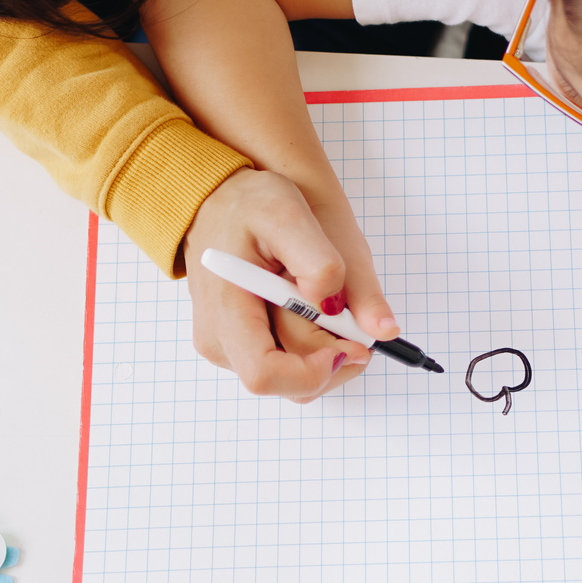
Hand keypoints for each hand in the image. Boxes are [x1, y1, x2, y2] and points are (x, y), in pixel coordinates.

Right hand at [183, 168, 399, 401]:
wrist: (216, 198)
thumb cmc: (245, 203)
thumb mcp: (287, 214)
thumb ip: (321, 264)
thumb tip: (365, 321)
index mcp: (225, 312)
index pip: (265, 375)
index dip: (315, 371)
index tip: (351, 344)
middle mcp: (221, 342)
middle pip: (292, 384)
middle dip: (336, 357)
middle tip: (355, 314)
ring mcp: (230, 348)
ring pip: (296, 380)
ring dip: (329, 351)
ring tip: (330, 301)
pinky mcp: (242, 347)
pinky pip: (291, 364)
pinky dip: (318, 345)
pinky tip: (317, 309)